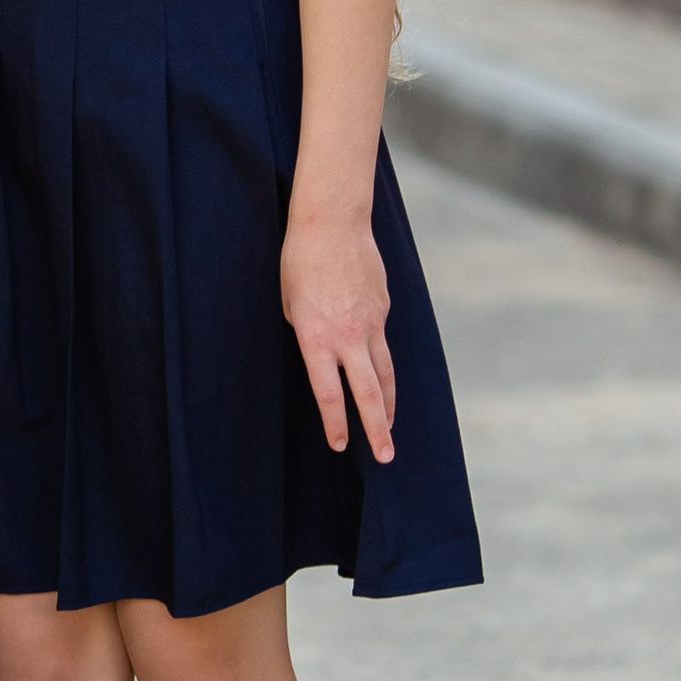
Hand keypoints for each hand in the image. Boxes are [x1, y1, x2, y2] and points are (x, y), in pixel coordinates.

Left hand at [280, 208, 394, 460]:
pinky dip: (380, 358)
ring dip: (389, 404)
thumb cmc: (299, 263)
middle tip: (385, 456)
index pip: (330, 393)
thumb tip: (325, 352)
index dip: (336, 423)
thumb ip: (309, 335)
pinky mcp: (383, 308)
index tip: (341, 445)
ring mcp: (371, 323)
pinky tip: (376, 364)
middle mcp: (348, 336)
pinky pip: (382, 340)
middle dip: (379, 429)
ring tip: (390, 429)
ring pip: (386, 373)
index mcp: (317, 339)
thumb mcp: (290, 305)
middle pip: (370, 394)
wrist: (332, 224)